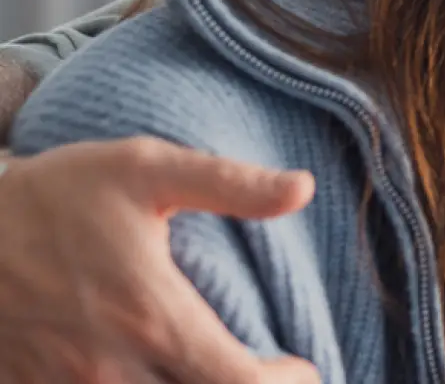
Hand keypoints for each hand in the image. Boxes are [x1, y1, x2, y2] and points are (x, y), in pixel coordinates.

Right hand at [0, 137, 319, 383]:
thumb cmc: (55, 193)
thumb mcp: (145, 168)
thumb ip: (230, 183)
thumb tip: (304, 188)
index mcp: (152, 317)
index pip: (238, 382)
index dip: (282, 382)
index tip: (299, 367)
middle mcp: (111, 367)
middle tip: (260, 374)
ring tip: (209, 372)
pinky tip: (154, 376)